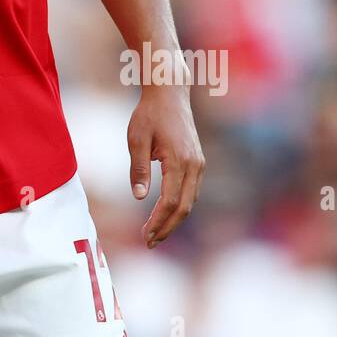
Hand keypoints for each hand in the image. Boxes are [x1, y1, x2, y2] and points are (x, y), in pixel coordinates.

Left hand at [127, 84, 204, 246]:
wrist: (170, 93)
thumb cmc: (149, 114)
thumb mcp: (137, 139)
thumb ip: (139, 169)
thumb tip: (138, 197)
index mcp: (179, 160)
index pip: (170, 201)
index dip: (158, 222)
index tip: (145, 236)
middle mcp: (194, 165)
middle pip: (184, 207)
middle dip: (167, 227)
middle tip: (149, 242)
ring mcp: (199, 164)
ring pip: (190, 201)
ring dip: (174, 220)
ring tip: (155, 233)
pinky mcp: (198, 162)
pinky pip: (192, 191)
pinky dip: (180, 206)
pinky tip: (166, 213)